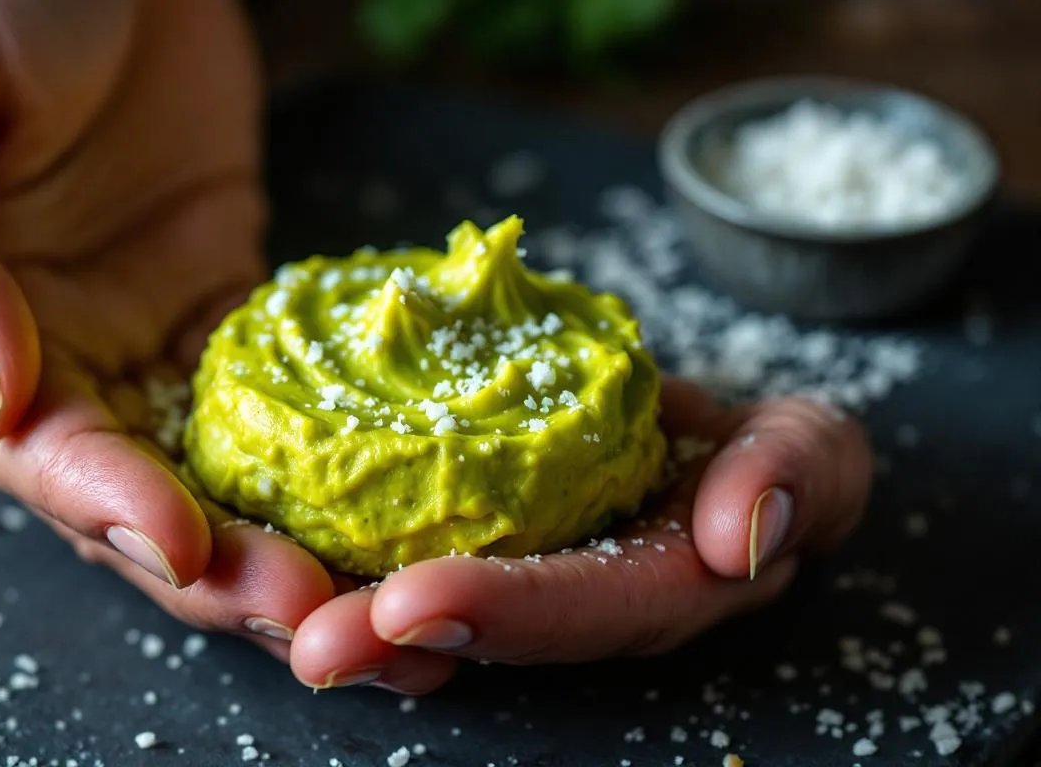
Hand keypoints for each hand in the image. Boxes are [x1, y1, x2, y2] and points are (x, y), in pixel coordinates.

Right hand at [0, 0, 334, 653]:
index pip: (38, 454)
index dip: (107, 509)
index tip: (184, 547)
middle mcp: (57, 359)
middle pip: (140, 496)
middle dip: (219, 567)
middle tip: (312, 616)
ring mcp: (150, 336)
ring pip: (220, 470)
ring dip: (287, 537)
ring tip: (373, 592)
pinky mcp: (228, 303)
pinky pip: (285, 398)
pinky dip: (333, 453)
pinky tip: (393, 498)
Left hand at [287, 380, 871, 692]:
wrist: (672, 425)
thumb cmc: (752, 449)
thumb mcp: (808, 447)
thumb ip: (797, 474)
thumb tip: (738, 537)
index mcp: (645, 589)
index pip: (582, 609)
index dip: (508, 613)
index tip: (415, 602)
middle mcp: (561, 602)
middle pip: (474, 628)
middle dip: (387, 635)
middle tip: (309, 636)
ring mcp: (500, 573)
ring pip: (408, 600)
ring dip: (333, 606)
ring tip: (259, 598)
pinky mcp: (444, 528)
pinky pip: (377, 539)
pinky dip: (316, 544)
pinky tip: (251, 540)